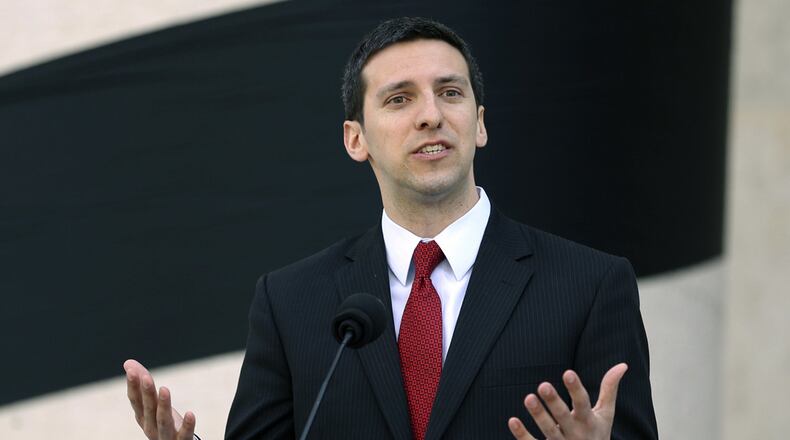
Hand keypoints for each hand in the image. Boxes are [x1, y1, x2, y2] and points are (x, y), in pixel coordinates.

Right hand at [124, 359, 196, 439]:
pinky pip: (184, 434)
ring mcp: (166, 436)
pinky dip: (187, 425)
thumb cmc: (162, 422)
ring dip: (163, 405)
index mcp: (143, 417)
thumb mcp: (151, 404)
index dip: (133, 386)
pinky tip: (190, 414)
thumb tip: (128, 363)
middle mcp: (151, 427)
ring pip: (163, 421)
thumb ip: (142, 383)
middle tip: (146, 377)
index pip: (136, 401)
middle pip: (148, 409)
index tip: (131, 370)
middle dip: (147, 393)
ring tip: (165, 389)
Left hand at [507, 363, 627, 439]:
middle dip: (554, 403)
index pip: (582, 403)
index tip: (568, 373)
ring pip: (548, 430)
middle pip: (563, 417)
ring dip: (539, 415)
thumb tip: (622, 364)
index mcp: (589, 421)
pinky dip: (522, 435)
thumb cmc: (597, 434)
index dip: (575, 389)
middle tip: (542, 385)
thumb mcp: (605, 414)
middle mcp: (575, 433)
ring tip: (528, 398)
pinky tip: (513, 420)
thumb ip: (609, 389)